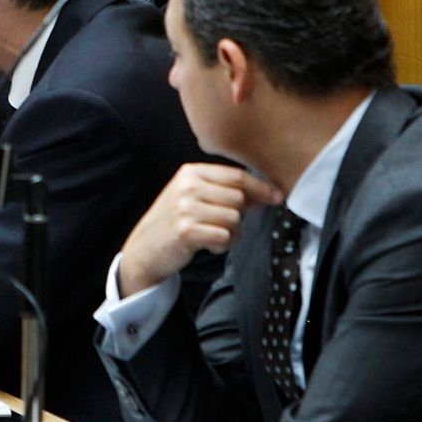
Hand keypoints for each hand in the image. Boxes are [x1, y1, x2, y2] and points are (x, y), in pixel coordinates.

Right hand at [117, 163, 284, 295]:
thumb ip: (225, 193)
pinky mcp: (186, 230)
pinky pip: (225, 236)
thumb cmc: (174, 222)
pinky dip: (222, 245)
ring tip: (213, 236)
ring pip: (234, 218)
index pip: (236, 176)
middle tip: (221, 225)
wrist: (144, 248)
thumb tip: (265, 193)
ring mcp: (185, 207)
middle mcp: (187, 186)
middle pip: (239, 198)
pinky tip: (208, 245)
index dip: (261, 187)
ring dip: (231, 233)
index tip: (277, 197)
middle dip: (238, 216)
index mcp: (191, 172)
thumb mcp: (194, 198)